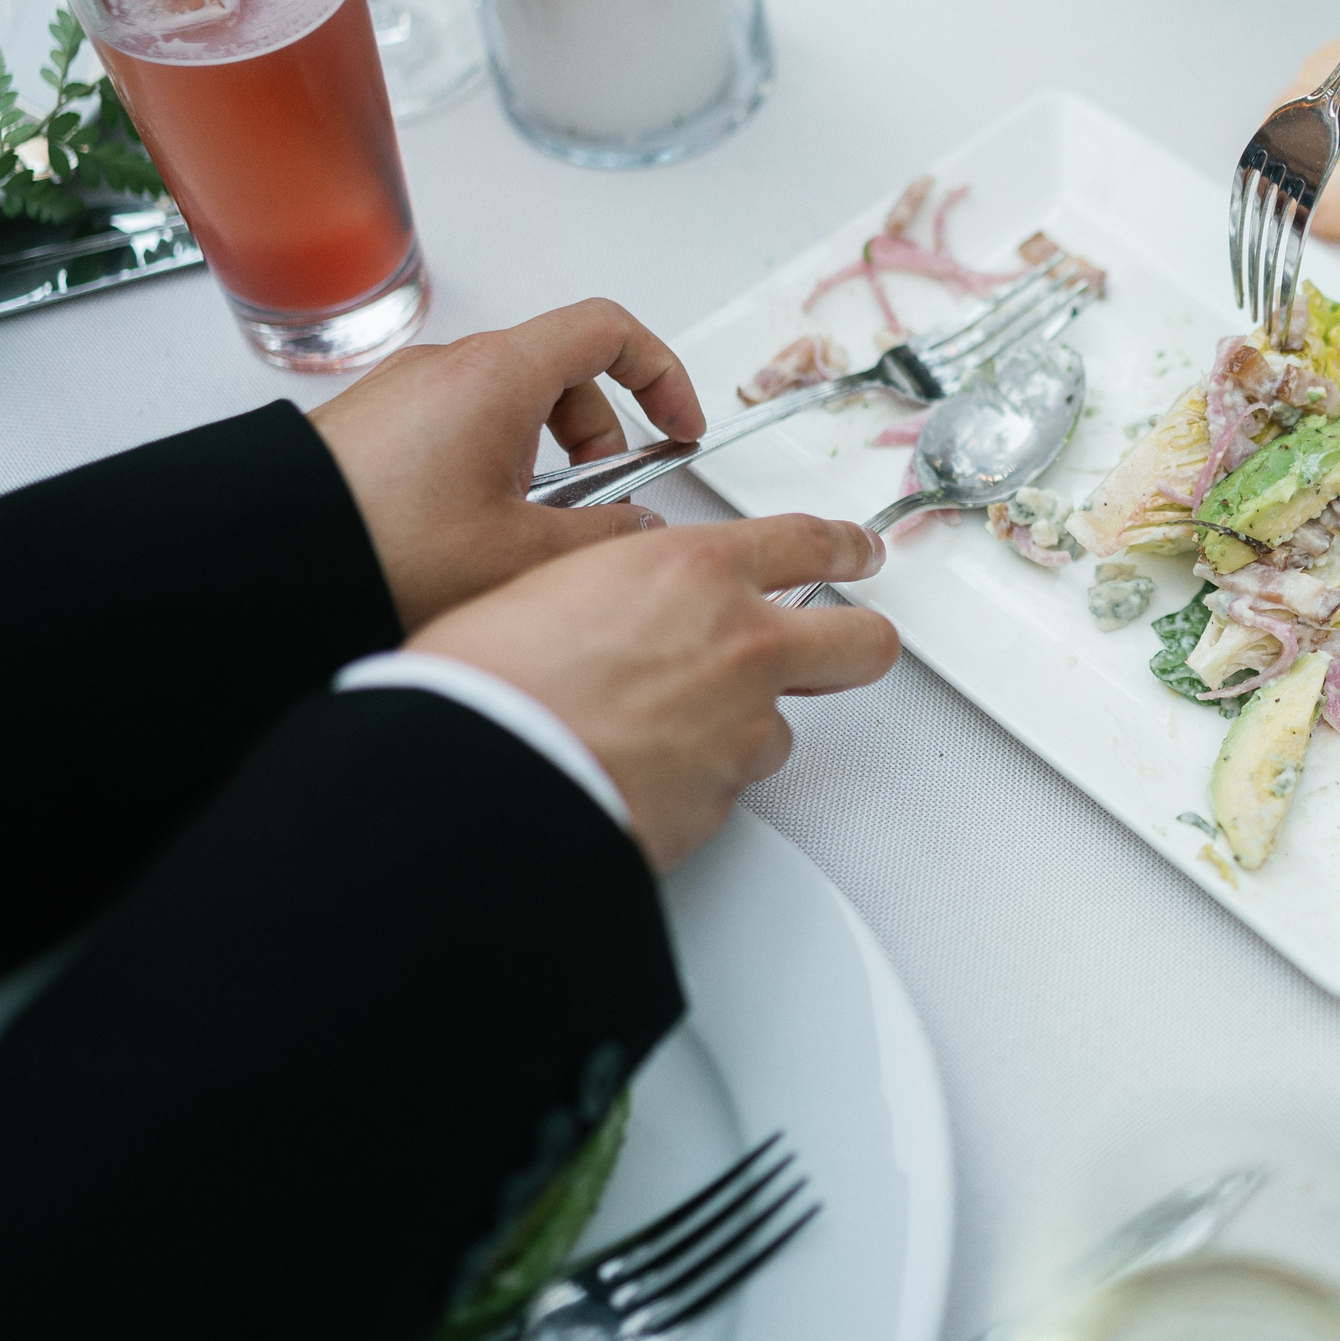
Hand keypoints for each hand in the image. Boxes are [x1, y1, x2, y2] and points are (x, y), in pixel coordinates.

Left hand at [309, 298, 707, 632]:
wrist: (264, 557)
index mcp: (499, 374)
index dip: (660, 372)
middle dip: (600, 436)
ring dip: (546, 459)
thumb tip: (636, 528)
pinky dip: (496, 466)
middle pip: (562, 373)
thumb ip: (602, 536)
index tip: (677, 423)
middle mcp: (452, 367)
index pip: (609, 330)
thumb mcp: (521, 553)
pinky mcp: (379, 425)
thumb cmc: (380, 543)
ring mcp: (410, 392)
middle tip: (604, 499)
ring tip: (533, 531)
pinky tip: (479, 534)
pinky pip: (463, 427)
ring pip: (512, 405)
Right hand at [411, 514, 897, 871]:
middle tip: (841, 648)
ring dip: (738, 731)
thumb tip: (636, 602)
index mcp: (695, 571)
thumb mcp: (557, 585)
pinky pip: (727, 786)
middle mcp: (741, 645)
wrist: (477, 775)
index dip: (845, 548)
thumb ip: (629, 587)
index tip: (858, 553)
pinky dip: (694, 783)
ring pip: (779, 728)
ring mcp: (743, 727)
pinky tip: (639, 775)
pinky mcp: (726, 798)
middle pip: (861, 641)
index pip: (808, 542)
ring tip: (659, 734)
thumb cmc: (490, 681)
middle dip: (856, 643)